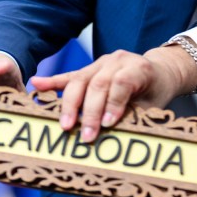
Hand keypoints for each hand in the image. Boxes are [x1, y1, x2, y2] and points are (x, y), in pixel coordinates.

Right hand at [32, 46, 196, 141]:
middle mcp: (119, 61)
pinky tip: (36, 84)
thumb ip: (133, 115)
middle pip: (98, 83)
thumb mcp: (153, 105)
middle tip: (86, 135)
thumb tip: (113, 134)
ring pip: (81, 80)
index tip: (107, 125)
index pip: (121, 83)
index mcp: (139, 68)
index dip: (113, 104)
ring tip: (66, 125)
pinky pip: (70, 76)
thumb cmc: (156, 92)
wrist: (160, 71)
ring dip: (71, 104)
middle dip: (90, 112)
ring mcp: (102, 62)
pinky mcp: (90, 67)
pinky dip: (53, 81)